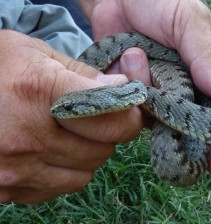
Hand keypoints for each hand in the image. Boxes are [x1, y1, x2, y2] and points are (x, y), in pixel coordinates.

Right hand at [0, 30, 143, 203]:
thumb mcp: (36, 54)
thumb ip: (82, 73)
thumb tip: (120, 89)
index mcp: (39, 92)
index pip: (113, 118)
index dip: (129, 114)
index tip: (127, 108)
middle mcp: (27, 135)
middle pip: (103, 149)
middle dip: (107, 134)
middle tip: (93, 119)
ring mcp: (14, 168)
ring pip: (84, 174)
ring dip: (86, 155)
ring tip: (68, 134)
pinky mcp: (5, 189)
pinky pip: (57, 188)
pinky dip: (62, 172)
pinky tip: (48, 151)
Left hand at [79, 0, 210, 175]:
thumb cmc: (161, 4)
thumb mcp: (190, 22)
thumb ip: (207, 55)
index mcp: (207, 75)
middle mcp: (183, 91)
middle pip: (186, 125)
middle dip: (178, 131)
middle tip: (167, 126)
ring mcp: (155, 95)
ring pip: (154, 116)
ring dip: (144, 88)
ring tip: (135, 51)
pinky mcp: (131, 94)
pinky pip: (130, 105)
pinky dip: (126, 85)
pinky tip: (124, 57)